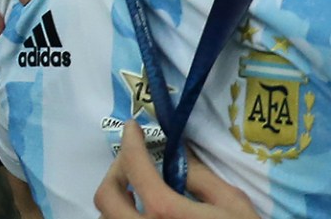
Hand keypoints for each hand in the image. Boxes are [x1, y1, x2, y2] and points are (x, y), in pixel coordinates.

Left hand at [99, 132, 255, 218]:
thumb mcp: (231, 204)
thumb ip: (201, 176)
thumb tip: (179, 151)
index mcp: (166, 212)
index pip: (135, 168)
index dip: (130, 142)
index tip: (131, 127)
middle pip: (106, 196)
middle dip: (116, 172)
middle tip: (134, 162)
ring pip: (107, 218)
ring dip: (117, 198)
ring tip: (137, 190)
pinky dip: (122, 216)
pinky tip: (142, 212)